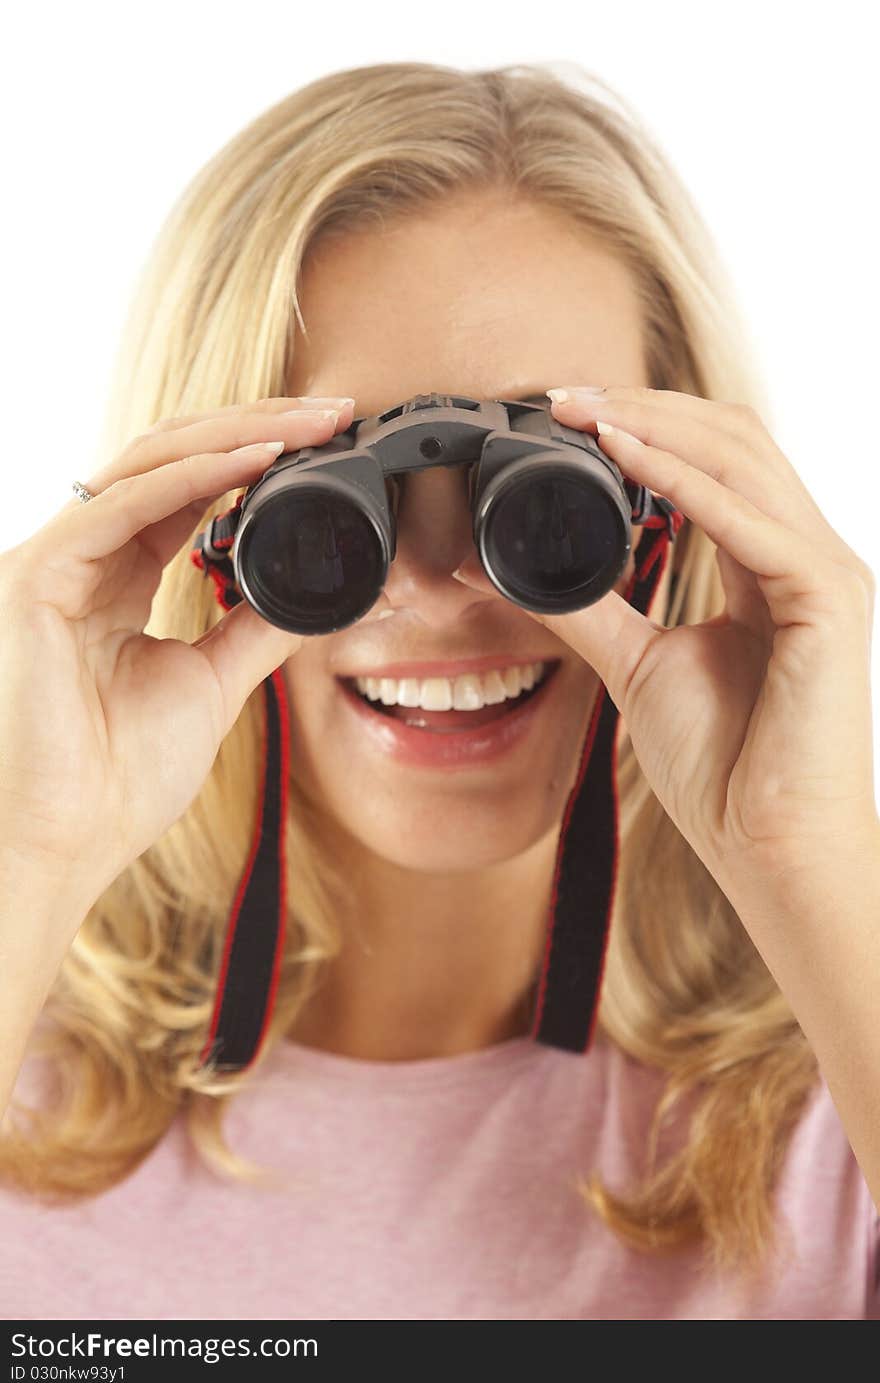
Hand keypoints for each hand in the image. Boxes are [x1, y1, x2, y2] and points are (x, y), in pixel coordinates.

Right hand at [0, 396, 352, 902]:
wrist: (60, 845)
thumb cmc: (115, 780)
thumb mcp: (210, 686)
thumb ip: (252, 630)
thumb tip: (311, 591)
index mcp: (115, 580)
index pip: (187, 493)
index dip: (256, 460)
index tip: (328, 447)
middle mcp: (82, 558)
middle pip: (172, 461)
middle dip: (257, 428)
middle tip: (334, 412)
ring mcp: (54, 560)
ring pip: (147, 463)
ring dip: (235, 434)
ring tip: (310, 422)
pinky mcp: (37, 576)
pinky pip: (123, 503)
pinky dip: (194, 475)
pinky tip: (256, 458)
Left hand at [484, 385, 876, 891]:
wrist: (766, 845)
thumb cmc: (725, 767)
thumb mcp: (637, 665)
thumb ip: (588, 609)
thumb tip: (512, 570)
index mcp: (768, 567)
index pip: (716, 464)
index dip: (644, 427)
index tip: (565, 413)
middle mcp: (804, 556)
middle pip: (734, 441)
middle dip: (645, 407)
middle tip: (562, 395)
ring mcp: (825, 572)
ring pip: (744, 459)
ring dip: (657, 425)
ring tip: (582, 411)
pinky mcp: (829, 599)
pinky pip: (749, 520)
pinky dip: (682, 481)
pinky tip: (623, 456)